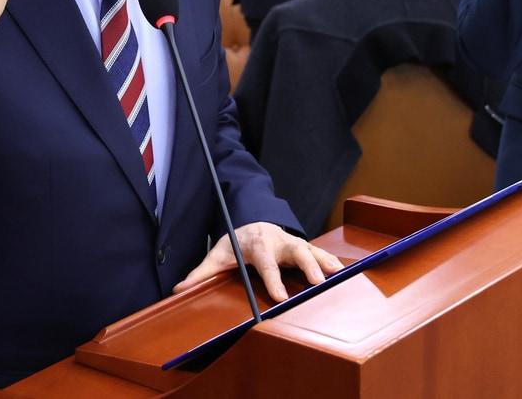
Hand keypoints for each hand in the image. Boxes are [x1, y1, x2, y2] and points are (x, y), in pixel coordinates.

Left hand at [174, 221, 343, 300]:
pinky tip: (343, 272)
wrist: (252, 223)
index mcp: (257, 244)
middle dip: (308, 266)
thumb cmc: (236, 243)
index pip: (266, 264)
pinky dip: (331, 261)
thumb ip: (200, 272)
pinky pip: (319, 253)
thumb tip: (178, 289)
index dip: (273, 280)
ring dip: (325, 262)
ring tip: (338, 275)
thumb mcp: (217, 255)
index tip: (280, 298)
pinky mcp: (302, 246)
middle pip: (296, 251)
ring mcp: (293, 242)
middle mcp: (278, 241)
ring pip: (312, 250)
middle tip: (318, 283)